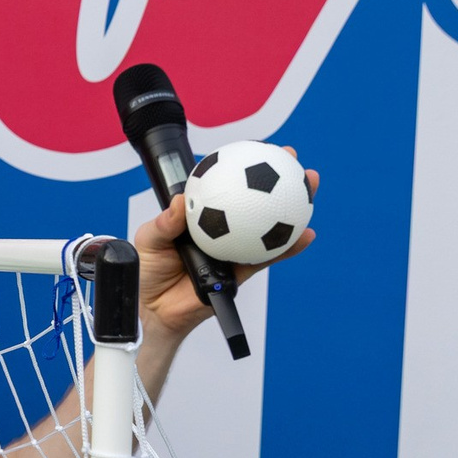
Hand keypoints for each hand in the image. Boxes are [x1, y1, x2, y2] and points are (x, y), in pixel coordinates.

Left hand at [132, 150, 319, 338]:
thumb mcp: (148, 240)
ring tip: (310, 191)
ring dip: (293, 208)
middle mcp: (223, 227)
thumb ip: (164, 223)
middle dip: (278, 177)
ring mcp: (236, 247)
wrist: (154, 309)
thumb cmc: (147, 270)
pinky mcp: (243, 271)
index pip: (225, 185)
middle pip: (254, 199)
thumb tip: (181, 202)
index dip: (243, 166)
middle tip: (293, 159)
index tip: (259, 148)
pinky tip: (305, 236)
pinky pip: (268, 257)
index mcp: (202, 214)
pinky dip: (288, 248)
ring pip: (269, 225)